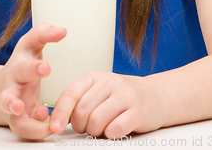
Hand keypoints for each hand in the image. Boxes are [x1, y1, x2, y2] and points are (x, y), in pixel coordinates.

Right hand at [0, 22, 66, 138]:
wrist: (4, 85)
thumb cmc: (22, 62)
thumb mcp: (30, 44)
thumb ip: (43, 34)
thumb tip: (61, 30)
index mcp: (17, 70)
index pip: (23, 67)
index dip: (33, 68)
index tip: (46, 68)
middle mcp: (12, 92)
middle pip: (6, 99)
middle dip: (11, 103)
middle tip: (20, 107)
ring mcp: (16, 111)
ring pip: (16, 124)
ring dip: (30, 127)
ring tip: (47, 123)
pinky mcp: (22, 123)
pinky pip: (29, 133)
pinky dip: (40, 132)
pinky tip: (52, 124)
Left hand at [49, 71, 168, 138]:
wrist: (156, 96)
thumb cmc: (122, 97)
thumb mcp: (99, 92)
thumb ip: (80, 102)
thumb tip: (56, 119)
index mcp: (95, 77)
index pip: (70, 94)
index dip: (60, 113)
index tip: (54, 127)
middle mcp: (109, 82)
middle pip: (82, 111)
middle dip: (81, 126)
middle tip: (89, 128)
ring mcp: (125, 95)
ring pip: (96, 121)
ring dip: (96, 132)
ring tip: (104, 129)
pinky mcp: (138, 111)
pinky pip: (115, 129)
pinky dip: (111, 134)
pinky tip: (115, 130)